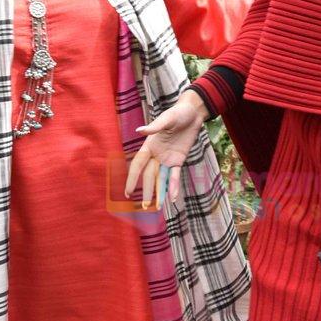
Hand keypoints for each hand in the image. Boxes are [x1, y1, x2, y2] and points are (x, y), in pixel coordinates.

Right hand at [125, 89, 208, 208]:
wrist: (193, 113)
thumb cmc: (177, 113)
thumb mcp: (167, 118)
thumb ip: (155, 126)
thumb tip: (139, 131)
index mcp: (149, 145)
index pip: (138, 165)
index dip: (132, 178)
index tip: (128, 191)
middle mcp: (156, 154)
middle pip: (149, 175)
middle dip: (146, 190)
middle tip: (145, 206)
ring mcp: (167, 158)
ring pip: (161, 178)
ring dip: (159, 192)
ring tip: (158, 207)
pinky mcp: (178, 160)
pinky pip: (174, 175)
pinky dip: (173, 186)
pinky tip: (172, 198)